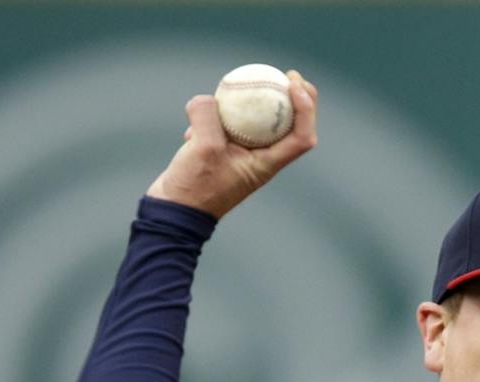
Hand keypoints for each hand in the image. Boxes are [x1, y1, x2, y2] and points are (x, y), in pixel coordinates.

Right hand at [145, 70, 318, 217]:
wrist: (172, 210)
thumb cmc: (194, 187)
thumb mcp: (203, 148)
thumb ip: (209, 117)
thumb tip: (210, 98)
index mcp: (267, 164)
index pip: (301, 137)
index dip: (307, 109)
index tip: (294, 84)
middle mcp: (260, 159)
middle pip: (288, 125)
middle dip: (294, 99)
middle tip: (286, 74)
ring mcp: (241, 154)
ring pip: (254, 121)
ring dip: (241, 106)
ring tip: (225, 97)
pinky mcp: (220, 150)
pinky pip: (223, 125)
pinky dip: (209, 120)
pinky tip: (190, 131)